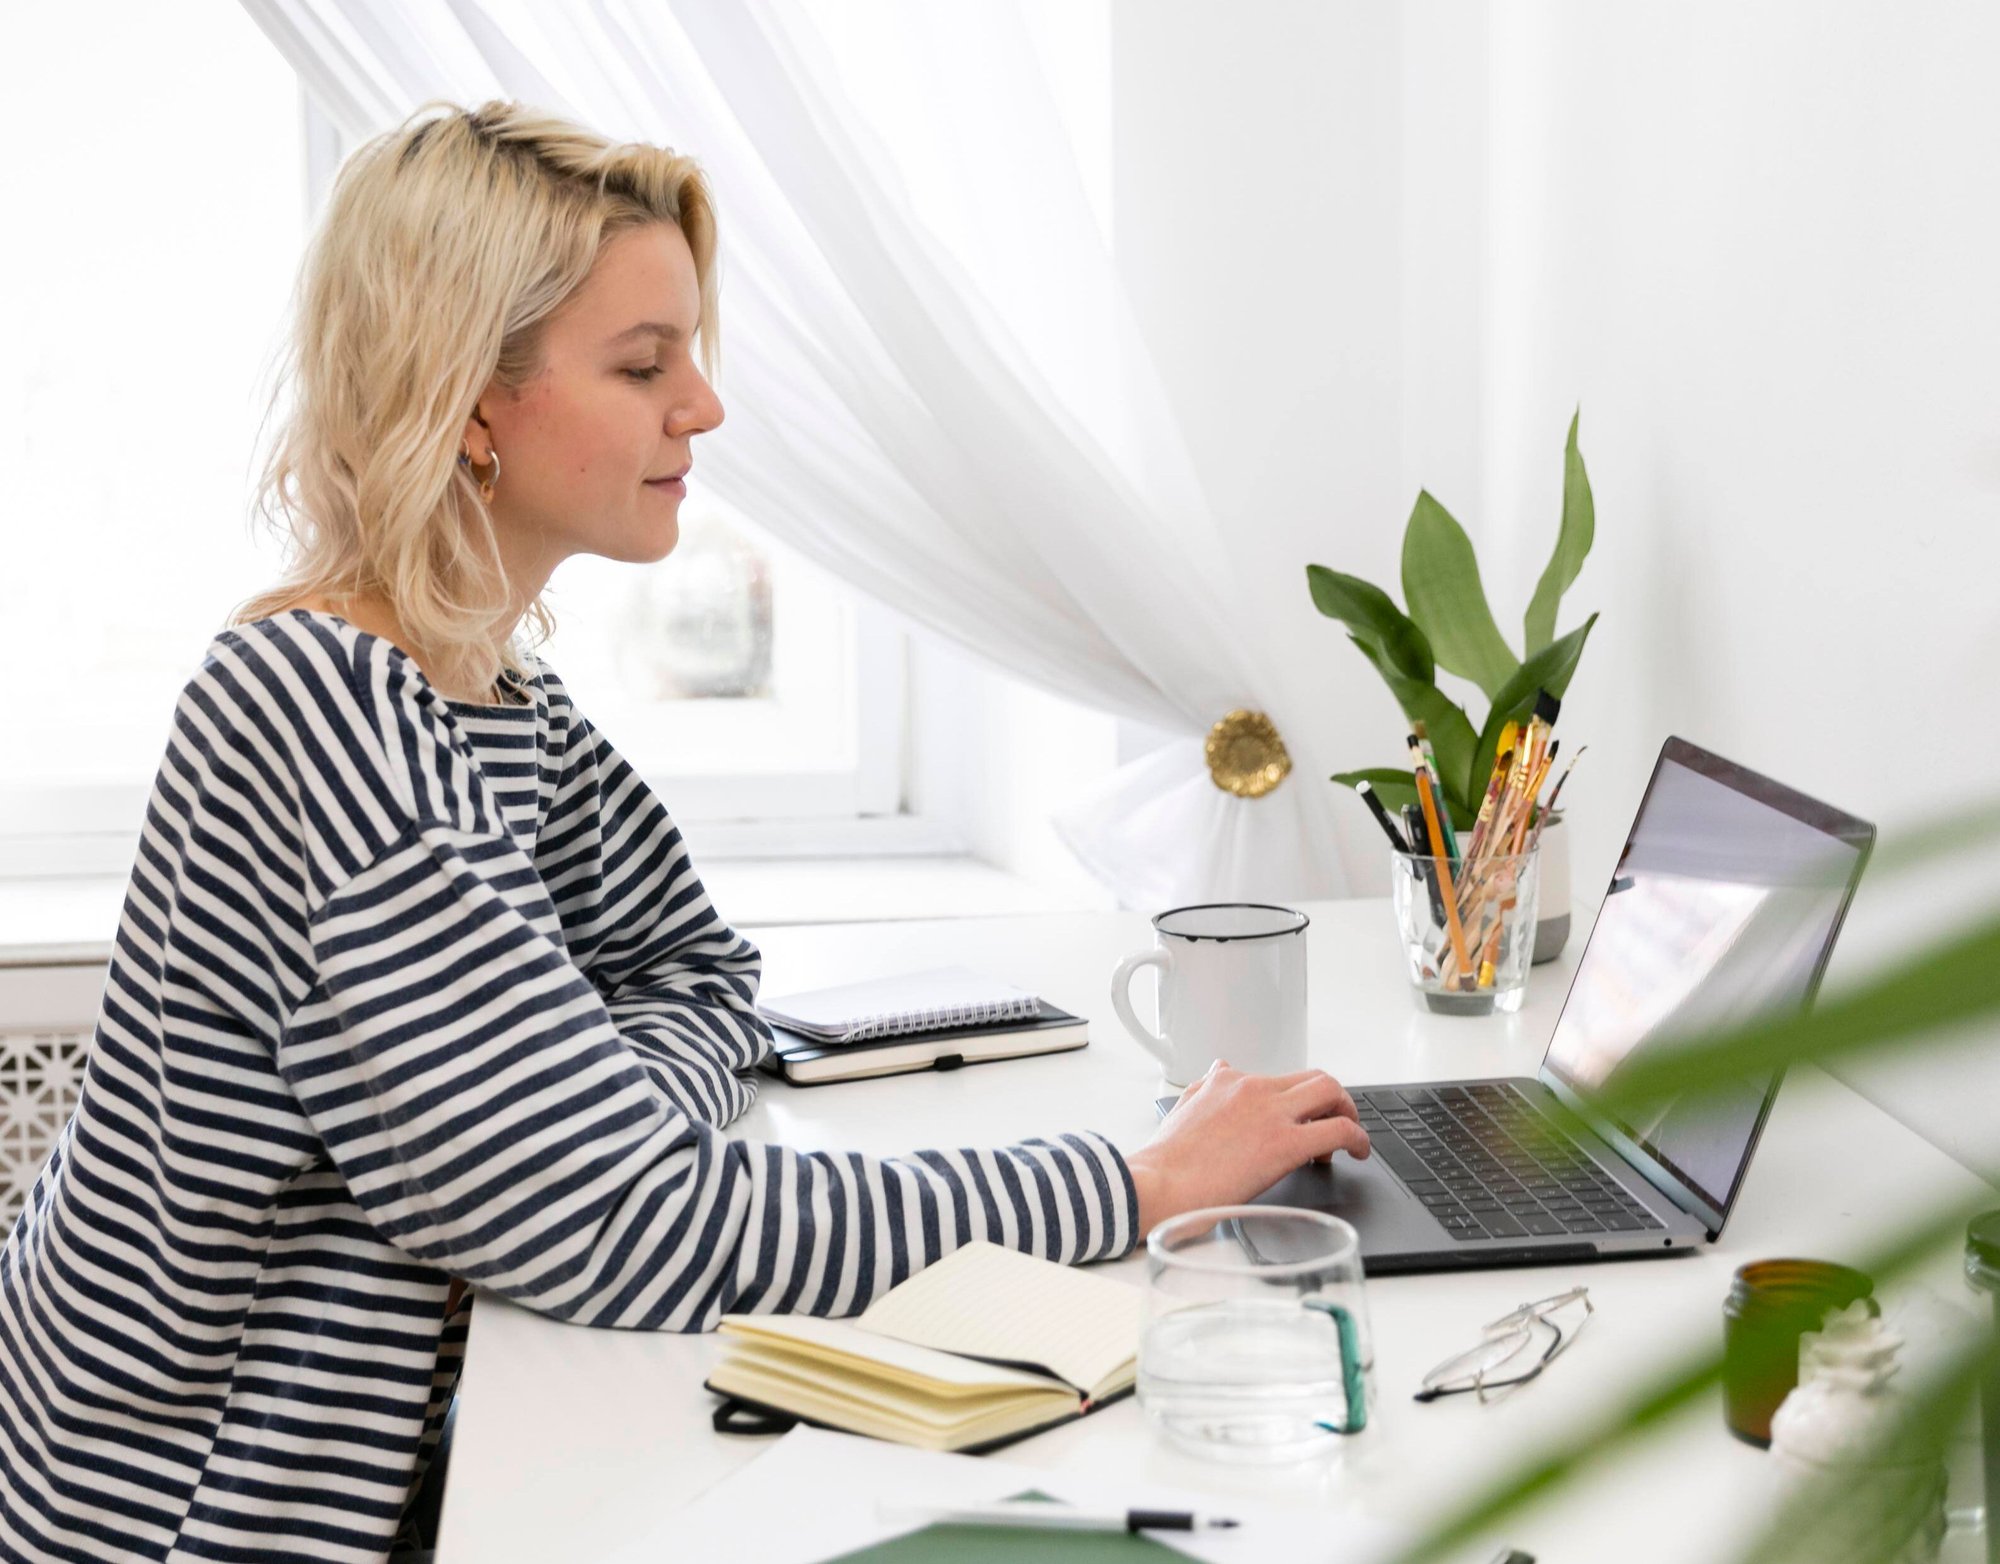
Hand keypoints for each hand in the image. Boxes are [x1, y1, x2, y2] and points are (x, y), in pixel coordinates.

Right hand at [1123, 1063, 1370, 1237]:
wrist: (1158, 1184)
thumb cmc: (1165, 1161)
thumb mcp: (1183, 1108)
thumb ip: (1206, 1087)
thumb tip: (1218, 1069)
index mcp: (1227, 1081)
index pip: (1278, 1078)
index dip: (1296, 1101)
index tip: (1297, 1121)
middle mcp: (1253, 1088)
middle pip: (1313, 1077)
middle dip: (1332, 1099)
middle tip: (1334, 1123)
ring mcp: (1272, 1113)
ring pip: (1331, 1091)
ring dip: (1348, 1112)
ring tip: (1350, 1138)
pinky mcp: (1287, 1143)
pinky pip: (1340, 1130)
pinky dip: (1358, 1139)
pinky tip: (1358, 1153)